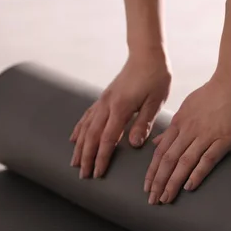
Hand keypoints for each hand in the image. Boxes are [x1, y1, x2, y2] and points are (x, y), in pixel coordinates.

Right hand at [70, 51, 170, 178]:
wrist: (147, 54)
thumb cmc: (155, 77)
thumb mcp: (155, 102)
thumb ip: (143, 123)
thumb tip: (134, 143)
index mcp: (120, 109)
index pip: (108, 139)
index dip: (101, 158)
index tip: (97, 173)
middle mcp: (107, 105)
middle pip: (92, 136)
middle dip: (86, 157)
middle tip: (83, 175)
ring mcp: (103, 101)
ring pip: (86, 127)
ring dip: (80, 147)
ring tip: (75, 162)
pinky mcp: (104, 97)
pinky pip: (87, 116)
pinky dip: (80, 129)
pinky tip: (75, 138)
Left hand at [144, 74, 230, 204]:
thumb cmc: (213, 93)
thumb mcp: (188, 107)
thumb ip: (172, 127)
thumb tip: (156, 142)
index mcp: (179, 123)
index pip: (160, 152)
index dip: (153, 171)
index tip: (147, 188)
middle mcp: (189, 130)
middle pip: (168, 159)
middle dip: (158, 181)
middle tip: (152, 200)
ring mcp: (207, 134)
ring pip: (184, 161)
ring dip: (173, 182)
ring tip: (166, 198)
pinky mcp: (225, 138)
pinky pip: (208, 158)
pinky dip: (197, 173)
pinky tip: (189, 187)